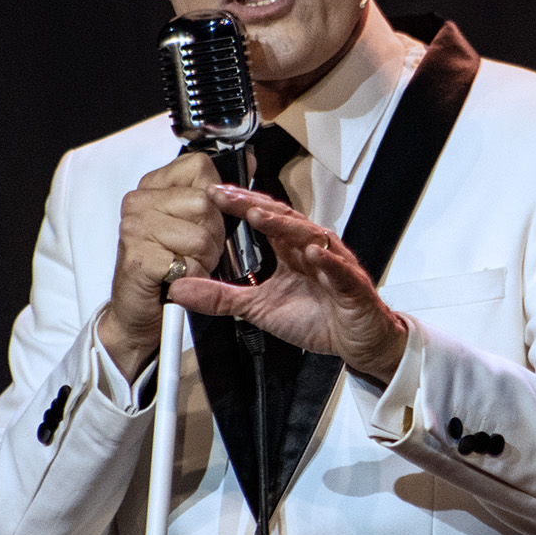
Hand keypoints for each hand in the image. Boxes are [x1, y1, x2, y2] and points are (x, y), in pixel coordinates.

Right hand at [98, 152, 229, 379]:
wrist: (139, 312)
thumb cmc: (170, 266)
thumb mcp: (193, 222)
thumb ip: (215, 194)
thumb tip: (249, 162)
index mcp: (153, 186)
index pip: (200, 167)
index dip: (218, 195)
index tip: (210, 217)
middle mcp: (139, 202)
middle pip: (206, 203)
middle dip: (214, 234)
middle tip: (198, 251)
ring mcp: (135, 229)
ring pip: (201, 234)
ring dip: (205, 258)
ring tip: (188, 265)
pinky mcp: (139, 258)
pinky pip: (188, 263)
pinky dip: (194, 277)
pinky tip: (180, 278)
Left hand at [166, 184, 409, 381]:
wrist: (356, 340)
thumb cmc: (316, 317)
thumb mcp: (258, 308)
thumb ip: (220, 297)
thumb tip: (180, 288)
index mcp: (290, 250)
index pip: (263, 219)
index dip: (238, 205)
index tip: (210, 194)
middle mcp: (312, 249)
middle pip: (283, 219)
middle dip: (254, 206)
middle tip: (225, 195)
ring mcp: (334, 265)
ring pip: (310, 237)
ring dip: (285, 226)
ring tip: (259, 216)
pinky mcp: (352, 287)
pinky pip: (340, 271)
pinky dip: (329, 262)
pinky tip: (315, 254)